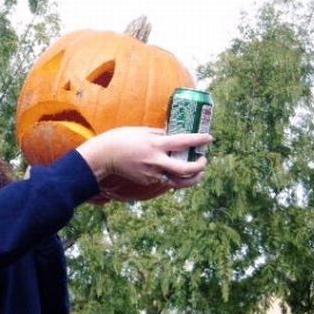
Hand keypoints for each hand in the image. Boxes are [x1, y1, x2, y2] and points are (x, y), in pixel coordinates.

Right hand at [76, 127, 212, 189]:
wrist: (104, 156)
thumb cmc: (121, 139)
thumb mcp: (142, 131)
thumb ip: (159, 134)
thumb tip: (173, 133)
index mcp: (155, 145)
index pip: (184, 142)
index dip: (199, 140)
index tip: (209, 138)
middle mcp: (156, 162)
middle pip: (186, 170)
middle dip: (200, 166)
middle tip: (204, 159)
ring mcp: (152, 174)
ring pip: (178, 181)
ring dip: (191, 178)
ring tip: (197, 172)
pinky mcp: (147, 182)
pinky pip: (165, 181)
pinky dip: (173, 177)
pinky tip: (175, 171)